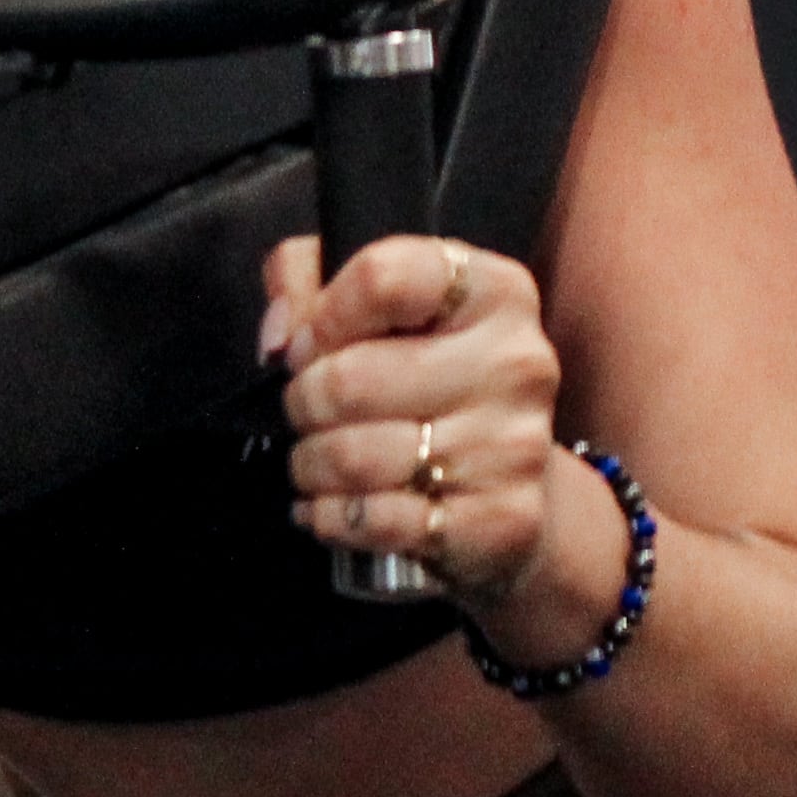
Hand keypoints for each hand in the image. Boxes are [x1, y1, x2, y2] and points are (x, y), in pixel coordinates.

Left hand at [265, 230, 626, 654]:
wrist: (506, 482)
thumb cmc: (422, 376)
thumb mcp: (368, 300)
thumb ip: (305, 276)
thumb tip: (281, 338)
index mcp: (492, 290)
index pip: (382, 279)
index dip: (322, 317)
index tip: (313, 345)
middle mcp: (516, 362)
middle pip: (349, 380)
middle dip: (303, 403)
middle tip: (310, 414)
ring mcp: (514, 445)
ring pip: (353, 458)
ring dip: (311, 465)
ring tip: (320, 461)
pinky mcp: (502, 519)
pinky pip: (377, 521)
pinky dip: (332, 518)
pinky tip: (333, 507)